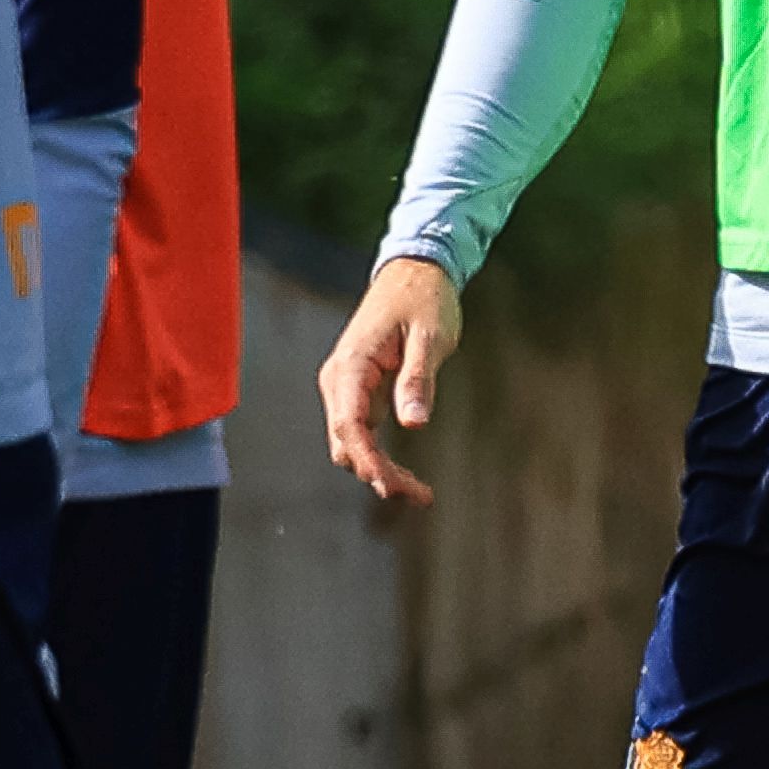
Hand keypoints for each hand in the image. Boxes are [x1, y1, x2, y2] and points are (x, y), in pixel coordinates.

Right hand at [318, 256, 458, 508]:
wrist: (413, 273)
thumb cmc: (424, 300)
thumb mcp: (430, 337)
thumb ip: (419, 379)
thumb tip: (413, 424)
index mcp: (351, 366)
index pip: (350, 426)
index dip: (370, 461)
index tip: (394, 487)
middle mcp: (338, 380)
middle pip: (346, 443)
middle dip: (377, 473)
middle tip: (420, 496)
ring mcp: (344, 387)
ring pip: (350, 443)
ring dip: (378, 469)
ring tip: (419, 492)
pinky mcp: (357, 391)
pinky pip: (360, 432)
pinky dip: (379, 455)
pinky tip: (405, 471)